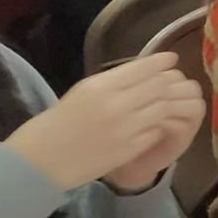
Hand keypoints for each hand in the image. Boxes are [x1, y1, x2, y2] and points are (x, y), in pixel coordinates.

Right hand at [5, 53, 202, 192]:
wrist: (43, 159)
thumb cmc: (59, 122)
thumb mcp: (82, 91)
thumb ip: (111, 81)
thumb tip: (142, 70)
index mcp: (100, 86)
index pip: (142, 68)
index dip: (161, 62)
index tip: (171, 59)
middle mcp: (116, 104)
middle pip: (158, 86)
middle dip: (169, 82)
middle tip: (175, 80)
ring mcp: (126, 129)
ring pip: (162, 109)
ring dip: (168, 104)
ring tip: (169, 101)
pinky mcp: (130, 149)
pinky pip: (156, 131)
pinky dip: (160, 125)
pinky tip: (157, 123)